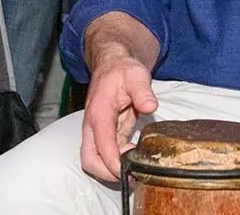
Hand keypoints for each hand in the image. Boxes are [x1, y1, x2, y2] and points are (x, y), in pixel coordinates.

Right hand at [79, 50, 156, 181]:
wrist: (113, 65)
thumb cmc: (122, 70)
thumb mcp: (136, 75)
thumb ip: (142, 91)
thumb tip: (150, 106)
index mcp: (99, 112)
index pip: (101, 145)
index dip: (113, 162)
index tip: (129, 170)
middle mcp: (93, 125)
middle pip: (90, 160)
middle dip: (108, 173)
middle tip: (132, 174)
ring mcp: (97, 132)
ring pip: (95, 161)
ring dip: (112, 170)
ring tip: (135, 168)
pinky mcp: (105, 135)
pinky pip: (106, 156)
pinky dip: (117, 163)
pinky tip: (134, 160)